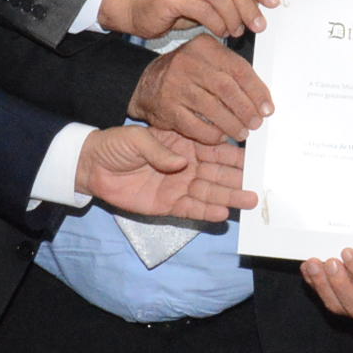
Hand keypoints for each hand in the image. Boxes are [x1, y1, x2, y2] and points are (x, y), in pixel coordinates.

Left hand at [78, 125, 256, 222]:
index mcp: (185, 144)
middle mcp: (188, 166)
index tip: (256, 157)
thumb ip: (160, 150)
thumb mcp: (138, 139)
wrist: (93, 167)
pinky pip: (192, 209)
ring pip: (210, 192)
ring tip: (249, 201)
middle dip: (239, 178)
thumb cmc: (116, 145)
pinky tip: (223, 213)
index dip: (235, 153)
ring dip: (230, 197)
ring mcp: (180, 186)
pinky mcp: (169, 205)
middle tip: (260, 184)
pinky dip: (207, 211)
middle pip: (219, 173)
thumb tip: (182, 163)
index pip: (215, 149)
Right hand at [99, 0, 278, 38]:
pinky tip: (221, 31)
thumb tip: (262, 3)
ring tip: (237, 31)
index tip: (273, 3)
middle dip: (249, 6)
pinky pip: (203, 9)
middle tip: (258, 25)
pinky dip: (217, 23)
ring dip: (234, 16)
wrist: (137, 8)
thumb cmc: (177, 2)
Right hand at [129, 34, 272, 145]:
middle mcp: (188, 62)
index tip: (267, 107)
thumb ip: (232, 72)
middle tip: (257, 122)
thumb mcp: (207, 61)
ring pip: (213, 108)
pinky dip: (212, 134)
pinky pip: (195, 126)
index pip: (239, 69)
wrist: (146, 84)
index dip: (257, 91)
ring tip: (242, 132)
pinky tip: (221, 136)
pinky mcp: (167, 107)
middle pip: (227, 88)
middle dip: (246, 109)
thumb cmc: (185, 74)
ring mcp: (175, 85)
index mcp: (204, 47)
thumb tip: (262, 99)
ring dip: (232, 124)